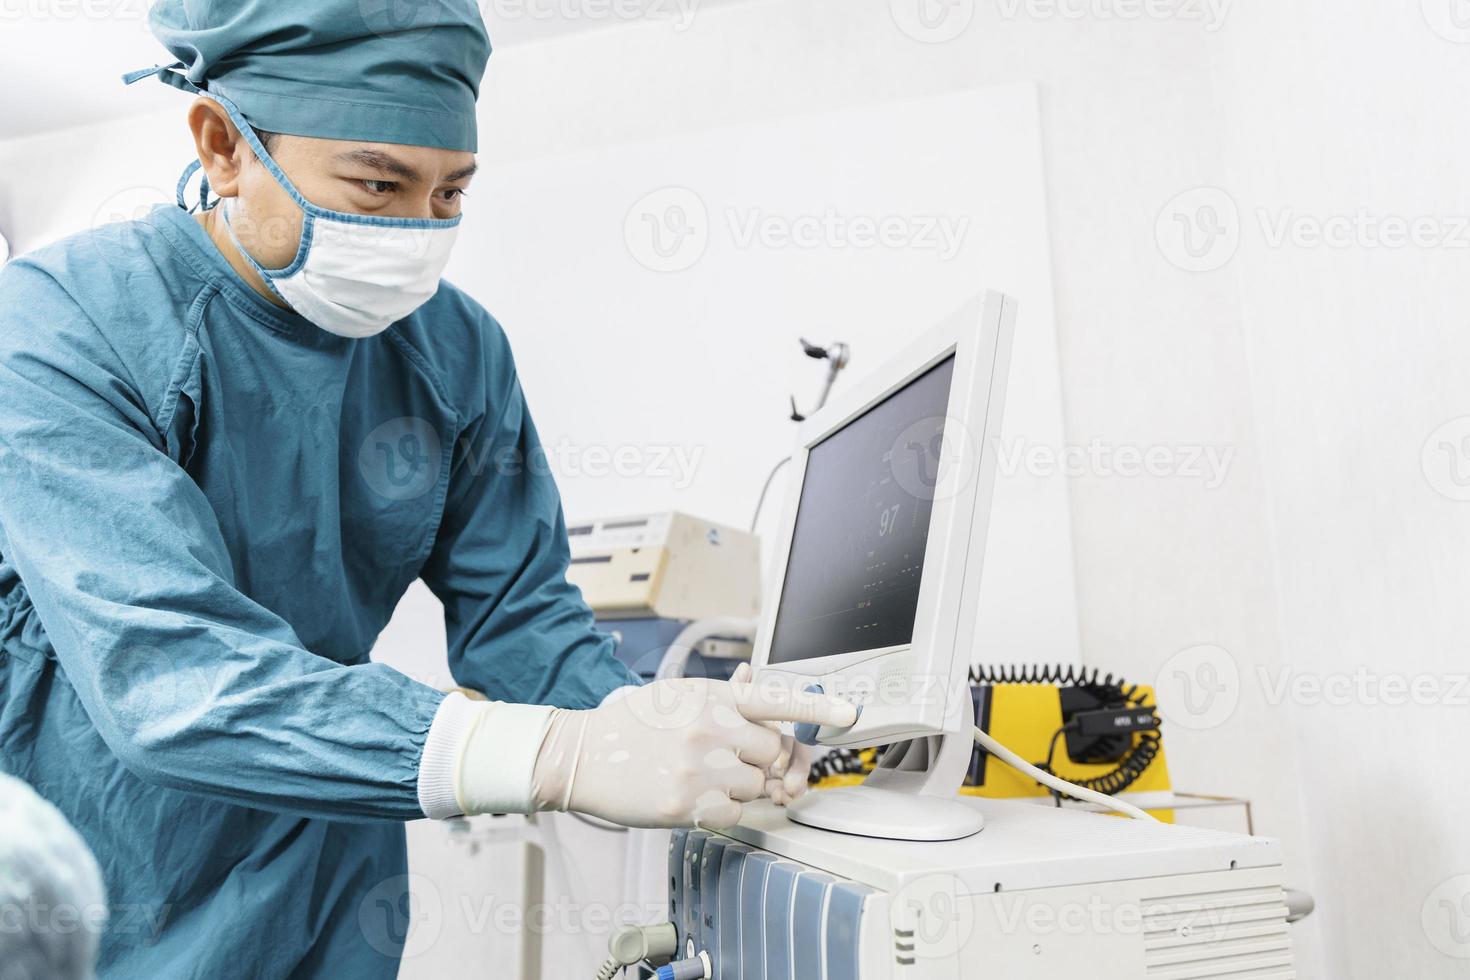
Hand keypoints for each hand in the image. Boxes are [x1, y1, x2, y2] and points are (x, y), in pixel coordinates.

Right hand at [531, 668, 854, 828]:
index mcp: (711, 697)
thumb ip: (721, 695)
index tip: (849, 714)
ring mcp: (701, 768)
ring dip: (742, 788)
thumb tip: (754, 680)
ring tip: (704, 776)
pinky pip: (736, 814)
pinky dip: (724, 810)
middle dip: (766, 761)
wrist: (582, 756)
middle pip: (775, 752)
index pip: (776, 700)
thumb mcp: (677, 696)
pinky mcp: (688, 804)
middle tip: (740, 762)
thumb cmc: (632, 726)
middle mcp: (711, 728)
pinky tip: (694, 796)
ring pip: (758, 787)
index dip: (818, 709)